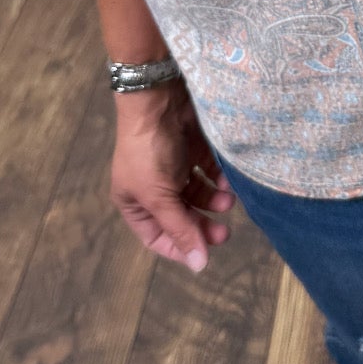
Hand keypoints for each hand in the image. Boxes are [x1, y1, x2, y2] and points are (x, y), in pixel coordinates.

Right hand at [110, 79, 234, 271]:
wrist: (158, 97)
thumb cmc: (149, 151)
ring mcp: (173, 166)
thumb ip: (180, 229)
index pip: (157, 237)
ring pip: (197, 195)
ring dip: (213, 201)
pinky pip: (208, 171)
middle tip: (226, 232)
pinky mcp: (191, 148)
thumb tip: (199, 266)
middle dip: (203, 225)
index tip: (204, 253)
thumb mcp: (159, 195)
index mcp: (135, 202)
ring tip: (227, 200)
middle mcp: (153, 187)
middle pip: (182, 217)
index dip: (180, 248)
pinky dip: (217, 178)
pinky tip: (226, 181)